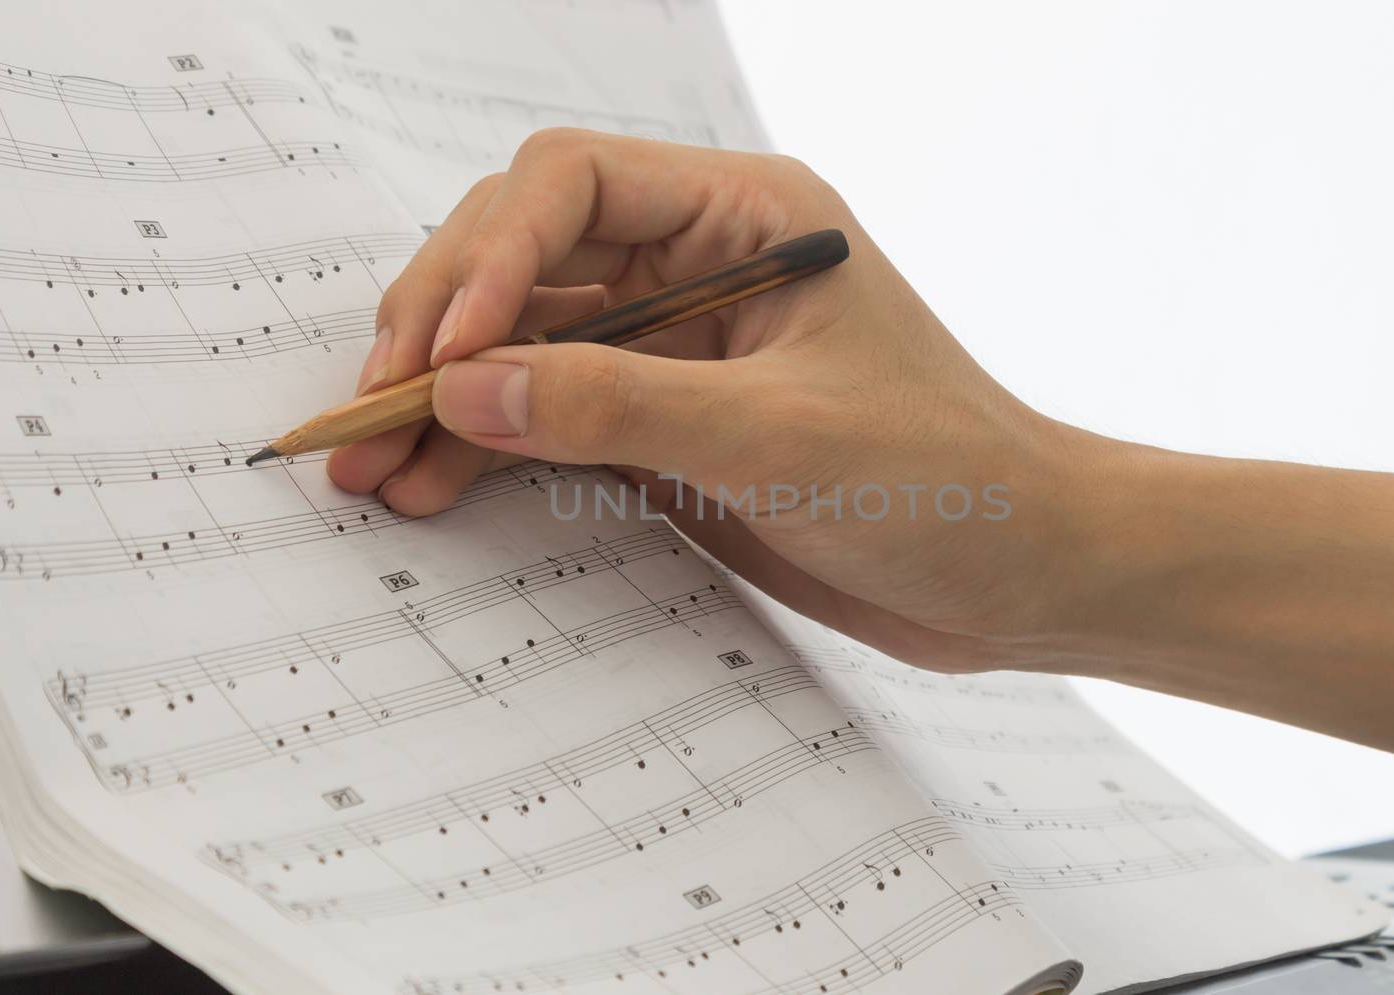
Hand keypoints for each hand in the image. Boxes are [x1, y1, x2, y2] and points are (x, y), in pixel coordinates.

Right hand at [328, 129, 1089, 672]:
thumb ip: (622, 406)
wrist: (1024, 574)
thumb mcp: (780, 439)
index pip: (574, 185)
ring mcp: (681, 348)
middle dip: (443, 329)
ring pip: (529, 346)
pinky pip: (558, 417)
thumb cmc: (949, 481)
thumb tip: (468, 384)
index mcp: (748, 218)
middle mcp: (702, 265)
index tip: (448, 350)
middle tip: (369, 409)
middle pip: (529, 258)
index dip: (491, 256)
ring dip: (448, 398)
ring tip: (369, 467)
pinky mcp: (673, 427)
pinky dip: (492, 447)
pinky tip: (433, 484)